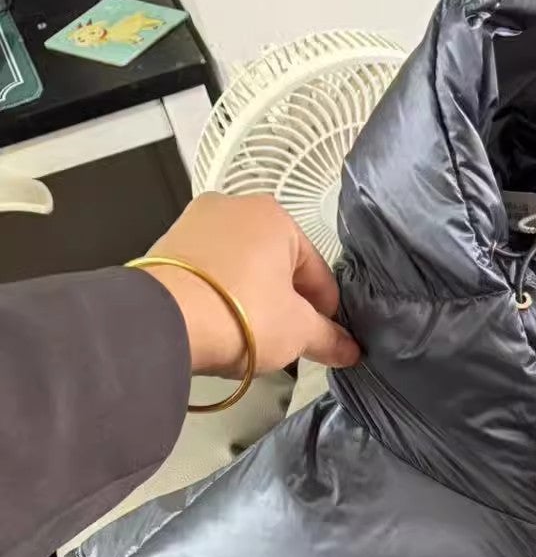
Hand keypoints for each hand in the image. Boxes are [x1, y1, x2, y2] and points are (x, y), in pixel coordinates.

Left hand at [136, 193, 360, 376]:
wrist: (164, 321)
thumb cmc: (241, 315)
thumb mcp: (298, 332)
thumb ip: (329, 338)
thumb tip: (350, 350)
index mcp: (276, 216)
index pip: (318, 271)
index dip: (326, 312)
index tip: (323, 339)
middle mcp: (235, 206)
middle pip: (278, 264)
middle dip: (286, 301)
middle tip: (286, 339)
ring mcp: (196, 222)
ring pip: (242, 266)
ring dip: (253, 297)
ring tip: (250, 334)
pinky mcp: (168, 244)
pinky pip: (210, 272)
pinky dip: (221, 294)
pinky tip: (221, 323)